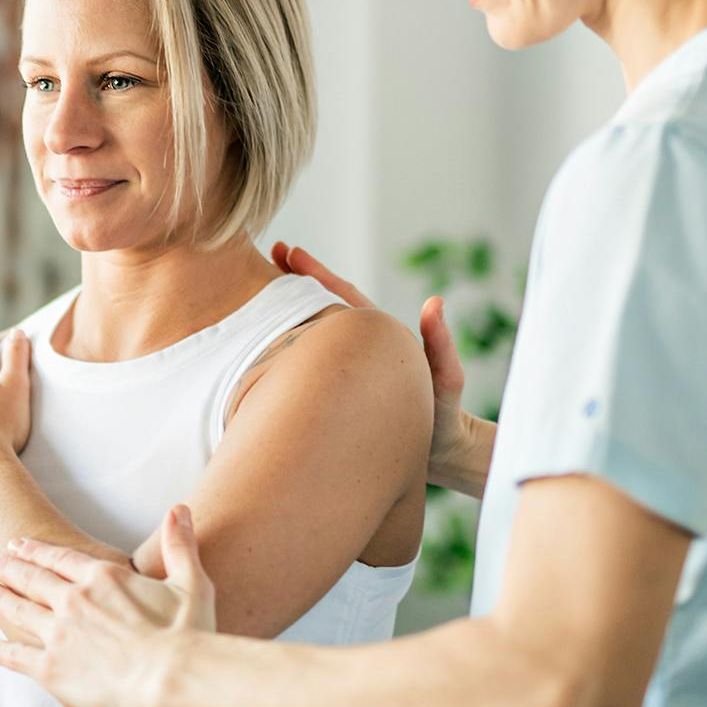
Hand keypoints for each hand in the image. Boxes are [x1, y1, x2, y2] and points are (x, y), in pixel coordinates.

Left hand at [0, 504, 215, 706]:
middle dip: (8, 567)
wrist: (172, 678)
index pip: (60, 558)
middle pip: (32, 578)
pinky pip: (16, 656)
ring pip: (18, 610)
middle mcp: (74, 600)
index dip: (37, 550)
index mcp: (103, 578)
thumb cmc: (188, 634)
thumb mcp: (191, 582)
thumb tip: (180, 509)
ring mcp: (58, 634)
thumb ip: (179, 546)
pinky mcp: (51, 669)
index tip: (18, 543)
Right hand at [270, 240, 479, 482]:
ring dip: (288, 313)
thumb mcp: (446, 378)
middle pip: (322, 306)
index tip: (292, 253)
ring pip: (312, 333)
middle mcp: (360, 349)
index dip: (317, 275)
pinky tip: (265, 346)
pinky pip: (309, 365)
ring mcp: (348, 369)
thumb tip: (434, 302)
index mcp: (378, 337)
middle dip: (296, 280)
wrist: (443, 453)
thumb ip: (440, 343)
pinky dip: (289, 348)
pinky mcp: (339, 391)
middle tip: (272, 253)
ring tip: (259, 290)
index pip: (343, 298)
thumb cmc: (446, 415)